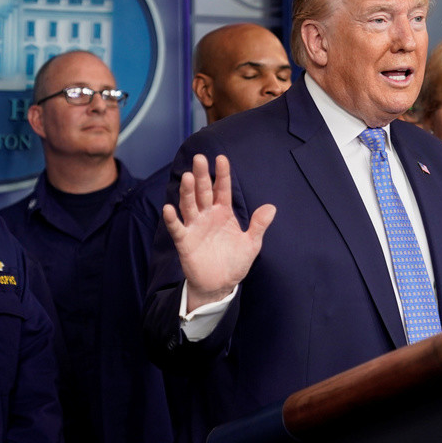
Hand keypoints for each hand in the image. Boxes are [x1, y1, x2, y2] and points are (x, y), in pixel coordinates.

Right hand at [163, 154, 275, 309]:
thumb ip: (258, 225)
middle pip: (203, 192)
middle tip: (200, 158)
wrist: (220, 284)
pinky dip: (172, 219)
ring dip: (187, 192)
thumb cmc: (235, 262)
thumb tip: (272, 207)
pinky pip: (177, 228)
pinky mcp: (185, 241)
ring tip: (188, 177)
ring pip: (189, 205)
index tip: (222, 158)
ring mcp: (195, 226)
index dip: (222, 175)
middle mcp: (207, 215)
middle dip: (202, 176)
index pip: (222, 189)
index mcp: (224, 213)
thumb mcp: (251, 244)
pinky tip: (169, 208)